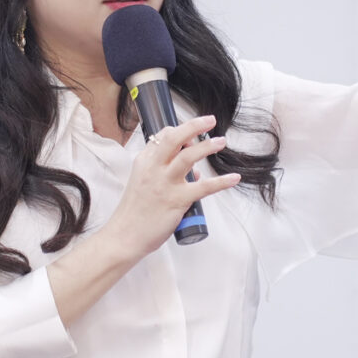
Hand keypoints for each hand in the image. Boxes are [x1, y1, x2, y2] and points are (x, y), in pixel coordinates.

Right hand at [108, 115, 240, 257]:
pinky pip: (203, 187)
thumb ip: (167, 175)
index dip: (180, 130)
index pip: (162, 137)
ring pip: (188, 157)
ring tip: (221, 142)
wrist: (125, 236)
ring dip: (207, 147)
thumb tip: (194, 172)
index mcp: (144, 162)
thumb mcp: (144, 185)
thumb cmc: (135, 213)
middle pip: (174, 139)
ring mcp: (165, 184)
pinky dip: (221, 182)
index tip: (193, 131)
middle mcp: (153, 169)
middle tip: (210, 121)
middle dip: (194, 126)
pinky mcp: (177, 200)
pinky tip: (233, 178)